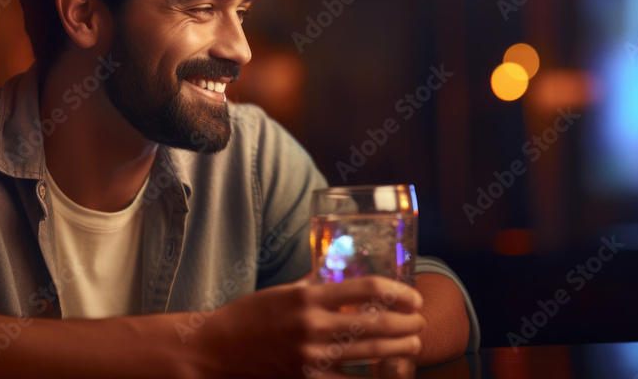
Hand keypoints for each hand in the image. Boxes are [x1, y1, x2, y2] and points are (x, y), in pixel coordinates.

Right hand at [194, 274, 424, 377]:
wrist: (218, 348)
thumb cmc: (250, 315)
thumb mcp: (283, 290)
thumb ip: (314, 282)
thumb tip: (339, 269)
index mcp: (308, 296)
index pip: (366, 289)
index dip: (397, 292)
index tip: (412, 296)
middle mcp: (312, 325)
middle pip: (376, 324)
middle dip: (406, 323)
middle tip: (419, 321)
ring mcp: (310, 356)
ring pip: (369, 355)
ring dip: (398, 349)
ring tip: (412, 344)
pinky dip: (370, 378)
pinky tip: (386, 374)